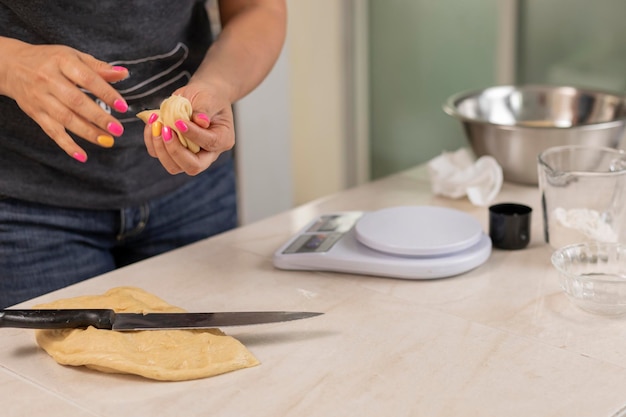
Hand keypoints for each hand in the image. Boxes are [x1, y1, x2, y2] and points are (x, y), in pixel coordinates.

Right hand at [0, 39, 128, 161]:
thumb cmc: (50, 60)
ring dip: (88, 132)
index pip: (87, 79)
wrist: (12, 66)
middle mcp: (49, 80)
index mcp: (62, 62)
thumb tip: (124, 74)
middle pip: (76, 102)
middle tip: (118, 129)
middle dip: (99, 117)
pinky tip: (82, 156)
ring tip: (107, 141)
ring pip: (65, 119)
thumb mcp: (73, 56)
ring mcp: (41, 99)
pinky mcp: (36, 113)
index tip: (122, 106)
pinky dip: (67, 145)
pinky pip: (52, 132)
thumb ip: (98, 67)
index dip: (106, 93)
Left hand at [142, 84, 234, 175]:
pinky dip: (152, 141)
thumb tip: (201, 122)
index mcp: (222, 139)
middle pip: (193, 167)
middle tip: (165, 129)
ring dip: (160, 148)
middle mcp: (208, 153)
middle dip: (175, 150)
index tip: (178, 121)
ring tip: (156, 124)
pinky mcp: (174, 152)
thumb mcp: (208, 98)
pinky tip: (152, 124)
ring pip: (173, 166)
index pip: (209, 143)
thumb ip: (204, 109)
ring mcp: (190, 155)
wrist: (201, 95)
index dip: (193, 134)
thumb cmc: (208, 96)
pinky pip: (159, 155)